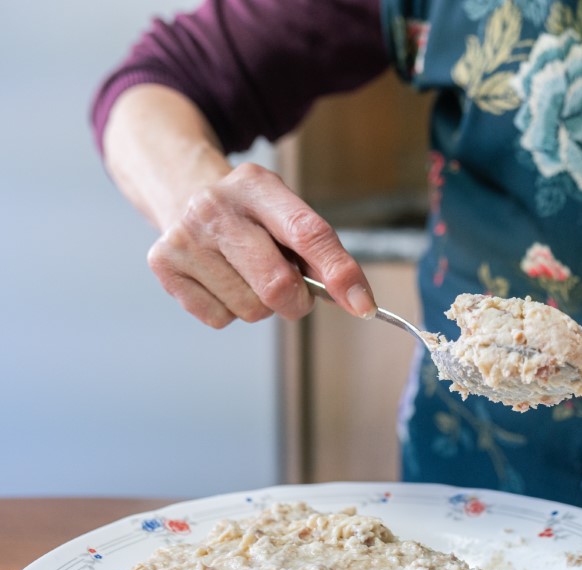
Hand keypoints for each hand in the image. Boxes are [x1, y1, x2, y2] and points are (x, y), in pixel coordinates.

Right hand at [146, 162, 375, 327]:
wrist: (184, 195)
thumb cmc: (253, 216)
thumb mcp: (286, 214)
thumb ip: (320, 253)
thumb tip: (355, 301)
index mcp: (257, 185)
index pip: (307, 233)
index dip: (339, 272)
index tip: (363, 305)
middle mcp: (215, 206)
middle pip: (277, 284)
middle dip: (297, 300)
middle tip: (293, 291)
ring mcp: (185, 236)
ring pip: (250, 308)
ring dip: (260, 305)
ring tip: (246, 274)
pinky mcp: (164, 266)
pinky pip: (221, 318)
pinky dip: (230, 310)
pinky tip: (221, 280)